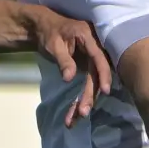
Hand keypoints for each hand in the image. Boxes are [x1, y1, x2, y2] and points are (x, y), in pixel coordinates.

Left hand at [29, 8, 112, 125]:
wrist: (44, 28)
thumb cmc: (49, 32)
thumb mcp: (53, 44)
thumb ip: (63, 60)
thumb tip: (68, 79)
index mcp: (89, 38)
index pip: (99, 58)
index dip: (103, 74)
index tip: (104, 91)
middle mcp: (95, 50)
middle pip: (96, 75)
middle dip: (90, 95)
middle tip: (82, 113)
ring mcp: (92, 60)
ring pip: (92, 83)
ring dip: (85, 101)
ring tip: (75, 119)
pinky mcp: (88, 69)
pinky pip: (86, 85)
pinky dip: (80, 98)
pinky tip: (73, 114)